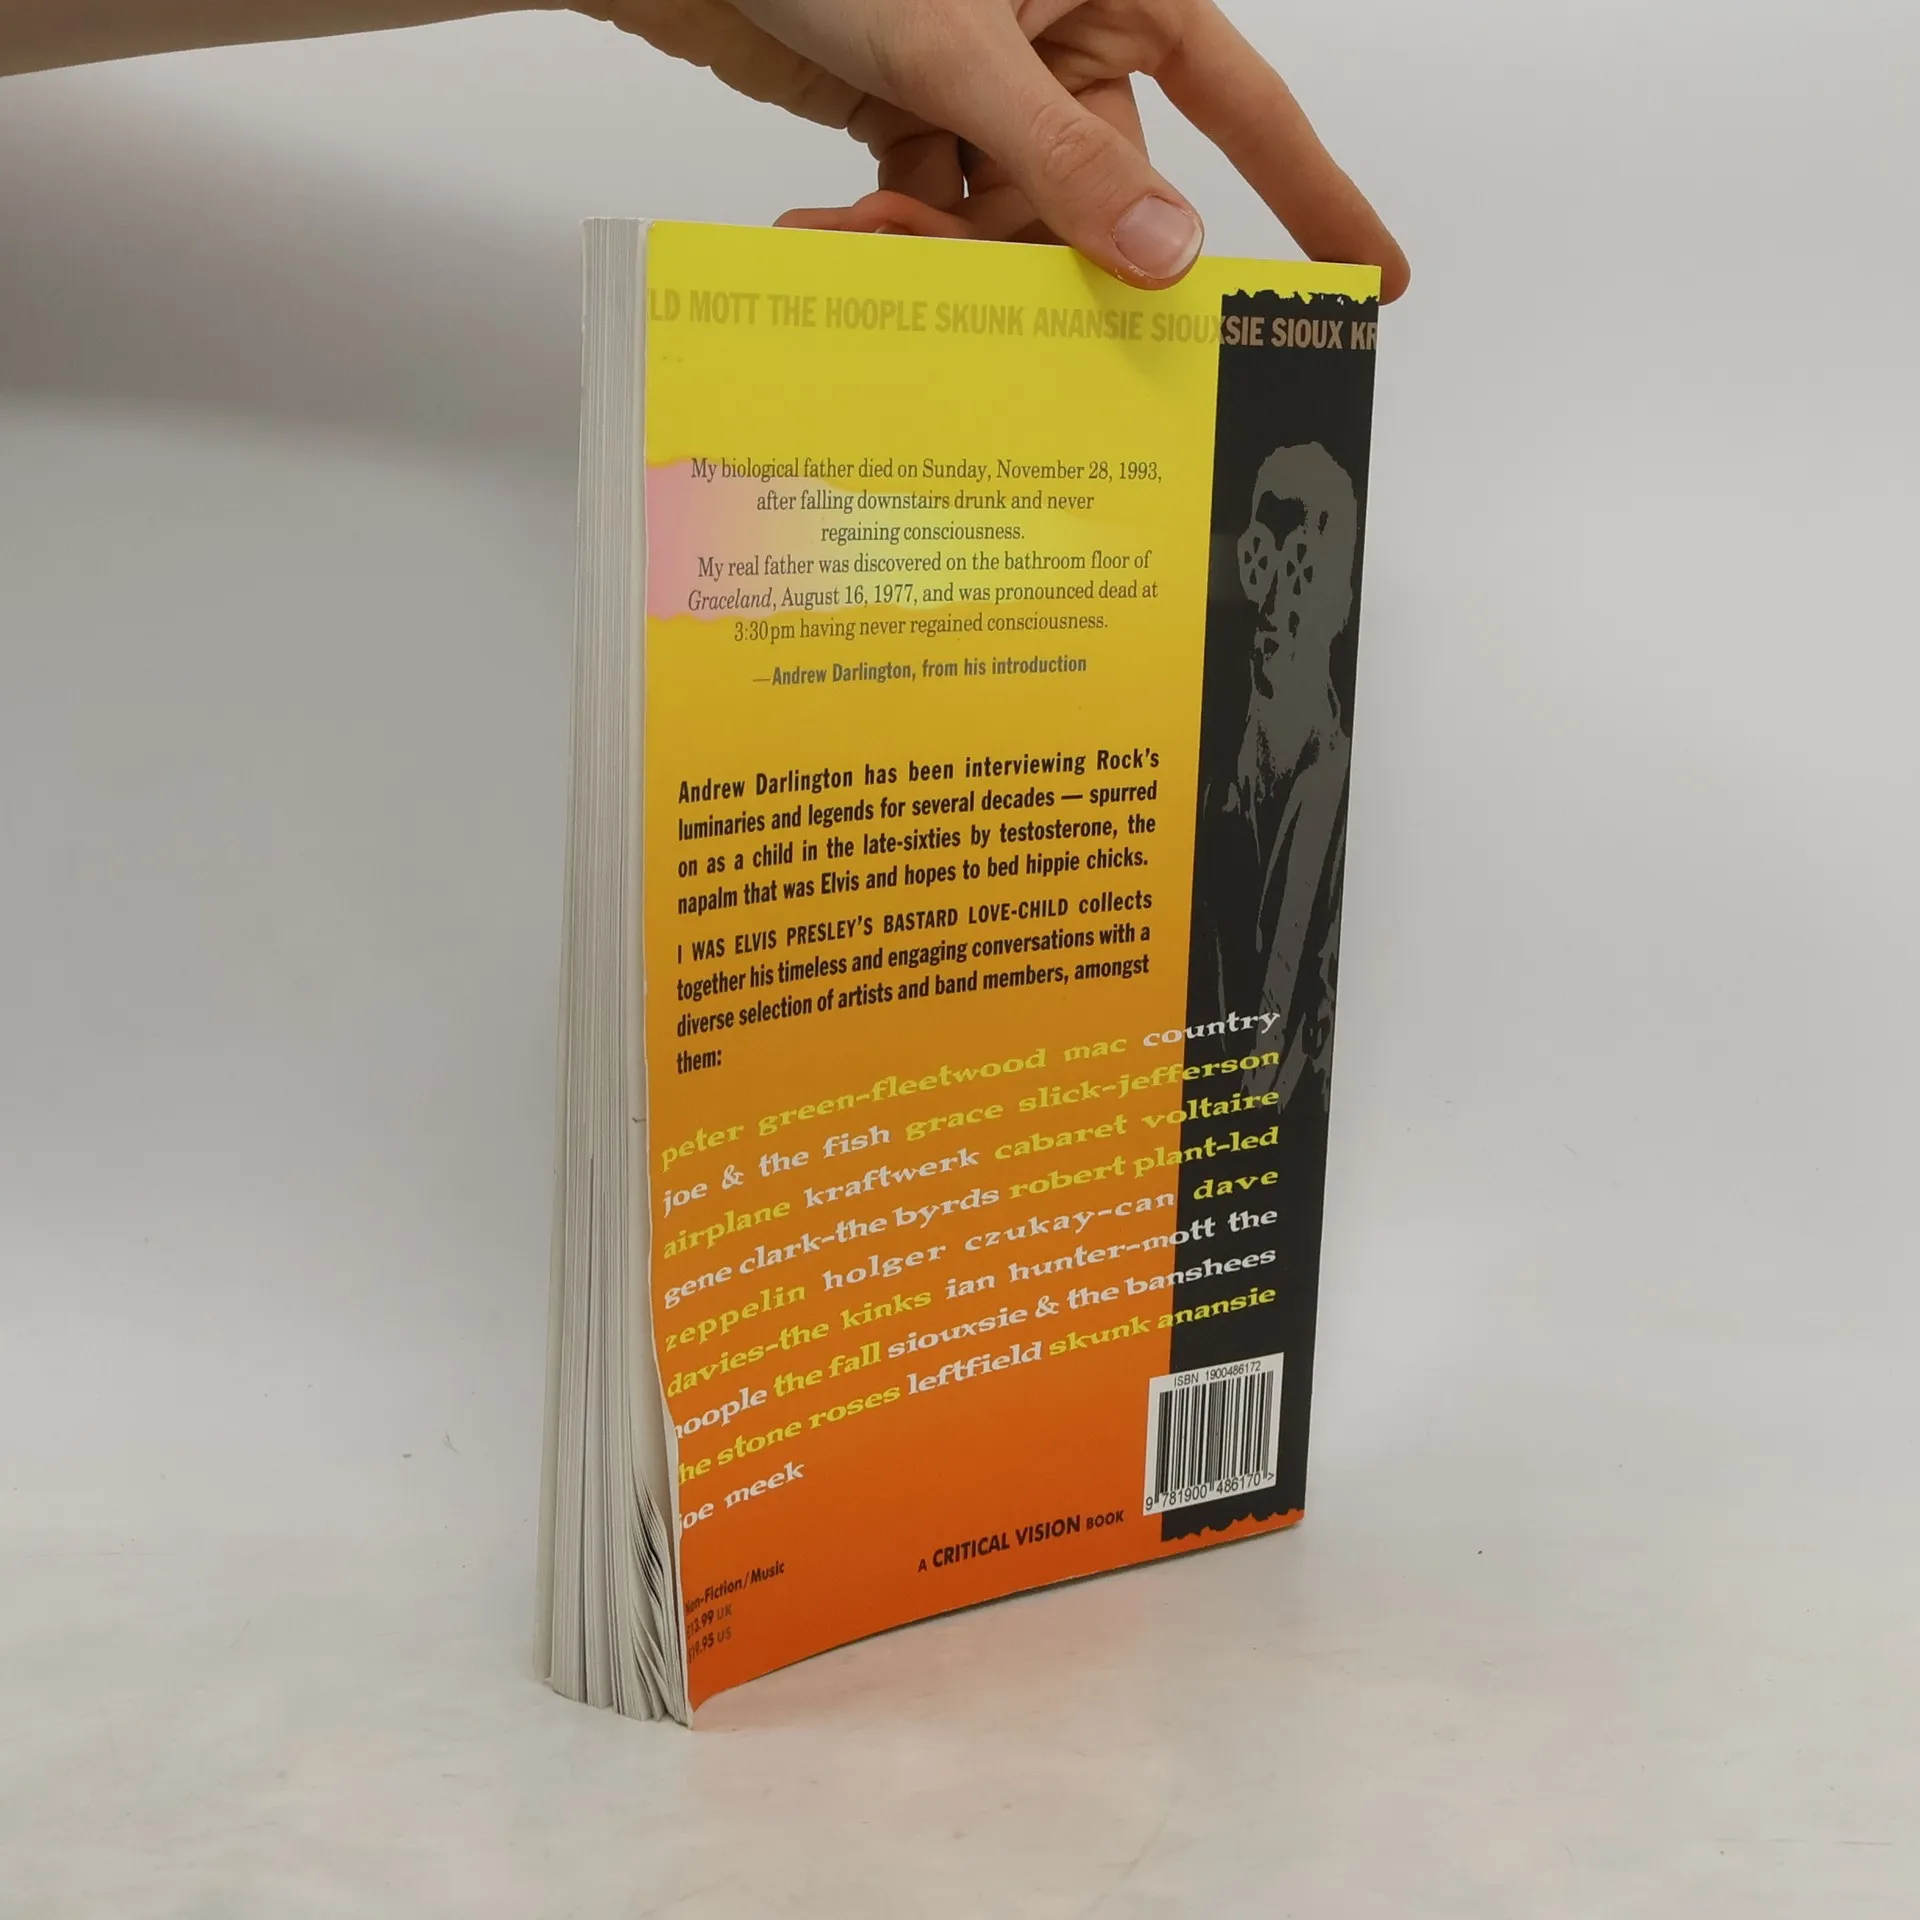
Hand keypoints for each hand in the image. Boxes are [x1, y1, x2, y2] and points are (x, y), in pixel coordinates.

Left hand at [579, 0, 1406, 295]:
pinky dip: (902, 236)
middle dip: (1060, 261)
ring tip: (881, 237)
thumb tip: (1166, 252)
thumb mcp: (958, 48)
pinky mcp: (916, 120)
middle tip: (1039, 332)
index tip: (1367, 276)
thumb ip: (1062, 156)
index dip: (1312, 193)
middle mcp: (1064, 39)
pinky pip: (944, 211)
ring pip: (1016, 220)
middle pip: (1108, 195)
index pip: (1244, 105)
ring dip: (958, 252)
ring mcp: (990, 88)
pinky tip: (847, 230)